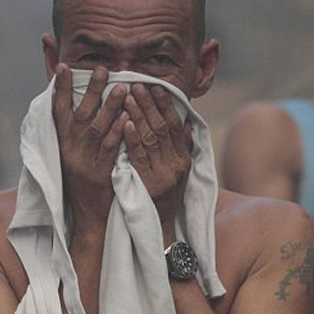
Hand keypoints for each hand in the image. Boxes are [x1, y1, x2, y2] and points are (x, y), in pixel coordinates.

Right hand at [53, 64, 128, 231]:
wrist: (87, 214)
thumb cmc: (80, 182)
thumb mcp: (71, 155)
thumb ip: (73, 132)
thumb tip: (74, 105)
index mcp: (62, 143)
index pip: (58, 111)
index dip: (60, 89)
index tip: (64, 68)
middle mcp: (71, 149)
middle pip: (81, 114)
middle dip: (90, 90)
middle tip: (101, 69)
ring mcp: (86, 161)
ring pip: (98, 129)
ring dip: (109, 107)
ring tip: (122, 87)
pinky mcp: (101, 172)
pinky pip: (111, 149)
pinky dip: (119, 132)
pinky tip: (128, 118)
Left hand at [122, 82, 192, 237]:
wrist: (158, 230)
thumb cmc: (166, 199)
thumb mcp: (180, 173)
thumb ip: (183, 148)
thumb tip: (188, 123)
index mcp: (183, 159)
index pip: (176, 125)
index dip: (166, 104)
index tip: (156, 86)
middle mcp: (176, 164)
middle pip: (163, 127)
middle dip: (150, 104)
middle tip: (137, 84)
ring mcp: (162, 174)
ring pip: (151, 138)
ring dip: (139, 115)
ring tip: (127, 96)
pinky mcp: (148, 184)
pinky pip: (139, 157)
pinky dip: (133, 138)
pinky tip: (125, 123)